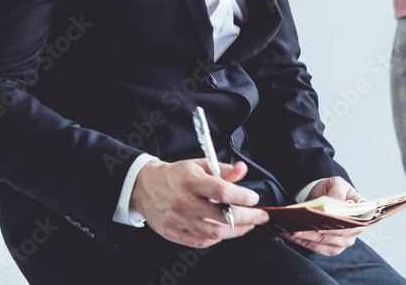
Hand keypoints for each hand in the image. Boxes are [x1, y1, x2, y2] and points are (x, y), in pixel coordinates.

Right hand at [131, 159, 269, 248]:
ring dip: (237, 231)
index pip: (222, 191)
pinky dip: (218, 238)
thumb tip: (243, 169)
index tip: (254, 199)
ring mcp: (177, 219)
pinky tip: (227, 231)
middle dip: (248, 217)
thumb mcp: (200, 164)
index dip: (243, 197)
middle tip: (261, 215)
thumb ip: (223, 169)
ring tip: (249, 225)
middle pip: (222, 215)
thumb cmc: (176, 175)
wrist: (145, 186)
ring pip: (214, 232)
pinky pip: (200, 241)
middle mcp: (184, 201)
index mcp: (191, 181)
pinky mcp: (172, 232)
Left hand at [281, 176, 363, 255]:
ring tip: (292, 232)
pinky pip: (317, 248)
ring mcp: (343, 241)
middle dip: (315, 234)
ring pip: (324, 243)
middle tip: (298, 229)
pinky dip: (304, 243)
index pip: (350, 224)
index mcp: (360, 215)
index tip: (319, 226)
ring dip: (306, 239)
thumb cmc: (333, 189)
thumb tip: (333, 203)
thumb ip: (337, 192)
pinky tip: (293, 236)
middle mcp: (354, 231)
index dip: (336, 226)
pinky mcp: (330, 247)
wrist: (324, 194)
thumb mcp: (337, 184)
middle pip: (335, 236)